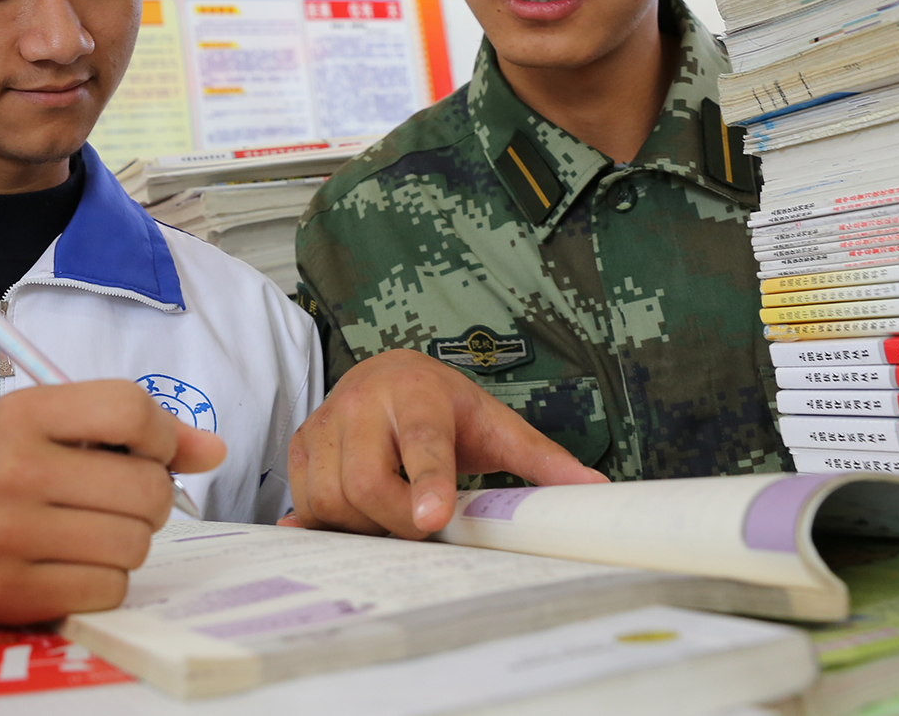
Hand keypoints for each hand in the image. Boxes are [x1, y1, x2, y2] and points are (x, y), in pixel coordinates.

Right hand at [0, 380, 226, 624]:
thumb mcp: (48, 423)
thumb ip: (133, 429)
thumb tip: (215, 451)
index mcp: (25, 414)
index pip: (130, 409)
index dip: (159, 434)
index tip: (146, 450)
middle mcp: (15, 470)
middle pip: (146, 487)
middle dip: (150, 496)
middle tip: (119, 498)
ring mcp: (10, 535)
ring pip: (134, 544)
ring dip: (129, 541)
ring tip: (95, 530)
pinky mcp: (12, 592)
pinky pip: (108, 589)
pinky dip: (105, 580)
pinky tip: (74, 563)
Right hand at [284, 349, 603, 538]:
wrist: (391, 372)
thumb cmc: (447, 405)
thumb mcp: (496, 424)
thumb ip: (542, 458)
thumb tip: (596, 491)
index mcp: (418, 392)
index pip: (423, 442)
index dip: (426, 483)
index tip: (431, 520)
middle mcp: (364, 401)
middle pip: (364, 480)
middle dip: (393, 519)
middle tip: (422, 526)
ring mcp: (326, 420)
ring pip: (330, 495)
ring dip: (361, 524)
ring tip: (391, 516)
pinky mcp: (302, 442)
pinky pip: (305, 497)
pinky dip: (328, 520)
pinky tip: (355, 516)